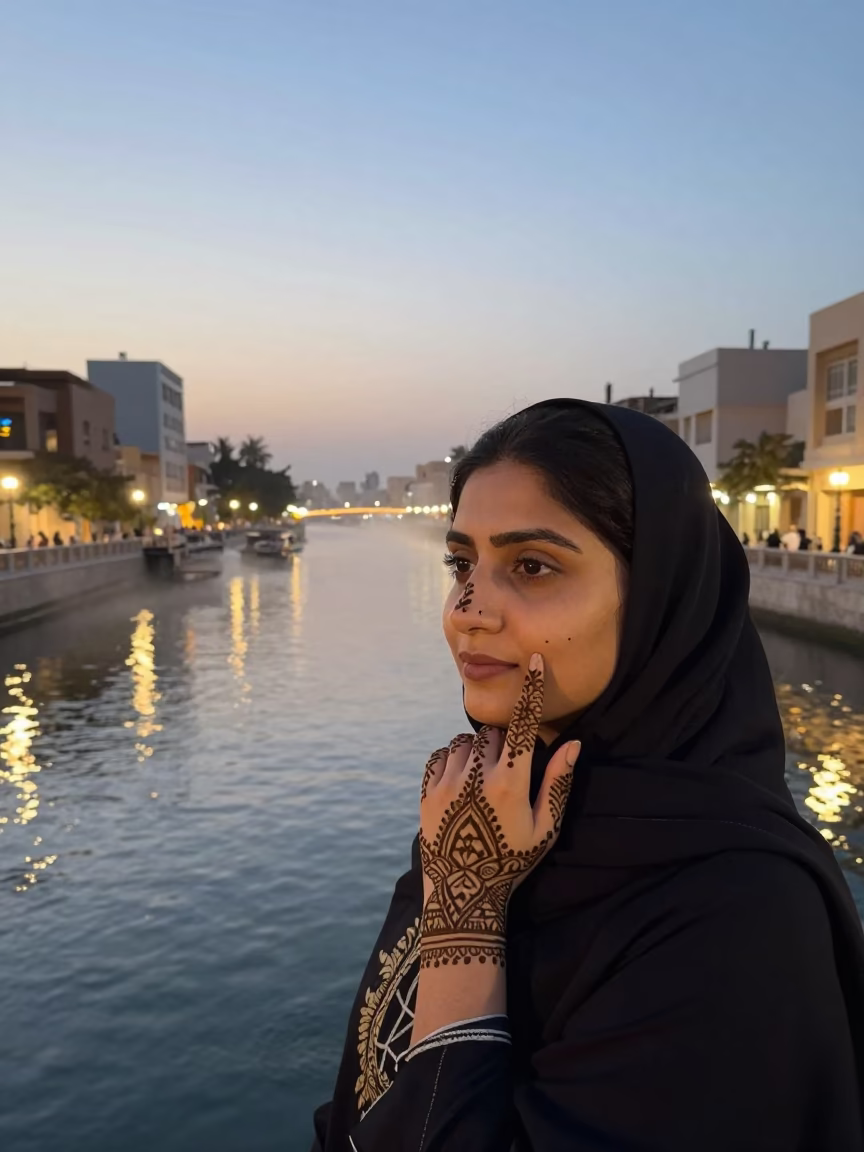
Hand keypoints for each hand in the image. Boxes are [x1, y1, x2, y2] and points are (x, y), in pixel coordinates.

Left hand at [418, 652, 579, 968]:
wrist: (463, 892)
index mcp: (509, 784)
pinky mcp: (426, 792)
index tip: (532, 660)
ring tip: (485, 782)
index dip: (530, 691)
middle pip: (490, 733)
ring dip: (477, 752)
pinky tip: (463, 782)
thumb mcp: (545, 828)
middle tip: (508, 775)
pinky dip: (454, 760)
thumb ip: (558, 782)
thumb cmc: (513, 861)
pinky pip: (441, 755)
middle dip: (502, 743)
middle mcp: (475, 777)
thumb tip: (574, 743)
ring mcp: (446, 783)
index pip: (521, 725)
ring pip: (464, 743)